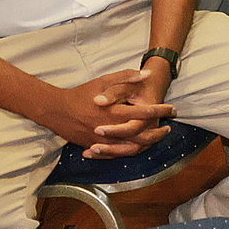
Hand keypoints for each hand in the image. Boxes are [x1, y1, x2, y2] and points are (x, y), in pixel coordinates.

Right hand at [40, 70, 174, 156]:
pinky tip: (139, 146)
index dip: (161, 110)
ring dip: (147, 143)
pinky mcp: (96, 147)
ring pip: (131, 148)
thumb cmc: (81, 94)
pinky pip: (117, 154)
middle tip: (168, 127)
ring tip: (157, 137)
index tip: (172, 108)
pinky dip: (130, 151)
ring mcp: (103, 141)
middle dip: (158, 133)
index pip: (145, 112)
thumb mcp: (103, 81)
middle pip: (142, 136)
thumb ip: (125, 76)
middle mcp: (110, 129)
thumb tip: (147, 74)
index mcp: (114, 112)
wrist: (56, 111)